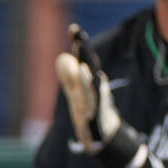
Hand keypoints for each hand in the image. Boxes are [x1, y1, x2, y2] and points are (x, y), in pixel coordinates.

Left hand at [56, 24, 152, 167]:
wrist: (104, 139)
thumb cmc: (90, 113)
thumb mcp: (77, 94)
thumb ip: (69, 76)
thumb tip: (63, 57)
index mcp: (87, 82)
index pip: (82, 60)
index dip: (79, 45)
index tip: (73, 28)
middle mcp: (94, 90)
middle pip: (89, 68)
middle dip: (85, 53)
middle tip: (79, 36)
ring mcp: (97, 105)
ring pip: (92, 89)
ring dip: (87, 78)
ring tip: (82, 66)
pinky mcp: (97, 120)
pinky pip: (95, 110)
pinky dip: (93, 104)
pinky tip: (91, 94)